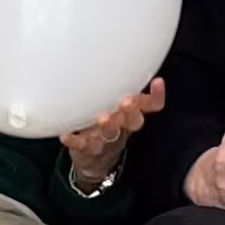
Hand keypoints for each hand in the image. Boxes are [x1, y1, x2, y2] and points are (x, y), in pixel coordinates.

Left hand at [63, 77, 163, 192]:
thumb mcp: (121, 112)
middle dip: (131, 111)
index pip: (150, 106)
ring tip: (104, 117)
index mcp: (131, 117)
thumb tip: (126, 62)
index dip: (156, 96)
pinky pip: (80, 145)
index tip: (157, 81)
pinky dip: (73, 140)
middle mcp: (121, 129)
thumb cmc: (109, 127)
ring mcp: (104, 140)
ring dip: (108, 126)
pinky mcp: (86, 149)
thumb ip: (126, 92)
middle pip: (132, 121)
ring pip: (109, 134)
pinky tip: (66, 135)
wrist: (95, 161)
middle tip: (128, 101)